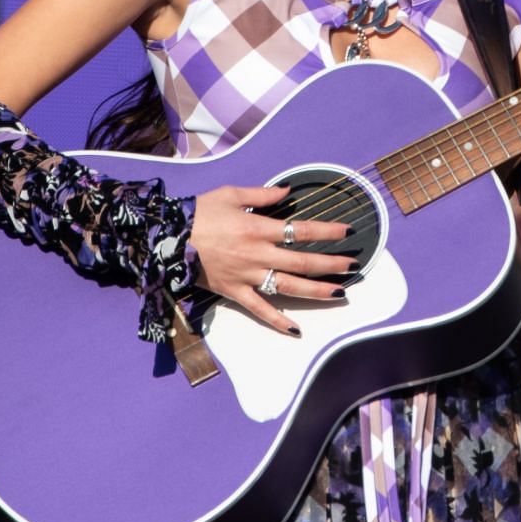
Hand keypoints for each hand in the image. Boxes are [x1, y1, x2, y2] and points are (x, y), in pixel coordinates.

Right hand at [188, 185, 352, 334]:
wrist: (167, 237)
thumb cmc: (199, 212)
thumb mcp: (230, 194)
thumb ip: (262, 195)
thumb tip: (287, 191)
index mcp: (259, 229)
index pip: (302, 231)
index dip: (327, 232)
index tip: (347, 232)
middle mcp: (258, 255)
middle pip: (303, 262)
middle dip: (331, 264)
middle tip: (353, 266)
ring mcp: (247, 276)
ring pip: (288, 287)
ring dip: (317, 291)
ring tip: (340, 293)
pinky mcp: (233, 292)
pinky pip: (259, 310)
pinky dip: (278, 321)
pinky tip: (296, 330)